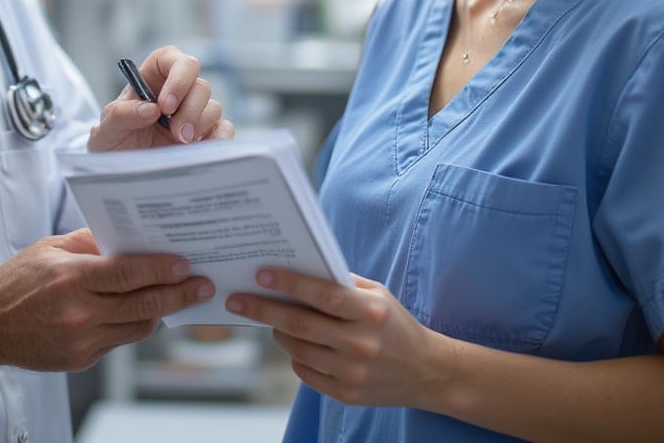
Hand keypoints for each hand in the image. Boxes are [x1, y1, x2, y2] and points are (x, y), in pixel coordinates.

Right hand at [0, 228, 213, 373]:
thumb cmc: (16, 279)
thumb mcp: (52, 247)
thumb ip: (92, 241)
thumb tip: (130, 236)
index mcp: (71, 278)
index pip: (128, 273)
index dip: (162, 270)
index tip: (185, 264)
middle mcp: (79, 313)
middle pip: (142, 305)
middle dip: (179, 295)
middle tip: (202, 286)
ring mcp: (80, 341)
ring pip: (137, 327)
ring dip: (161, 311)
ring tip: (178, 296)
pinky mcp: (80, 360)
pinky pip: (120, 340)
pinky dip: (135, 324)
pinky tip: (143, 310)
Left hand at [88, 45, 233, 149]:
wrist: (121, 172)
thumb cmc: (113, 141)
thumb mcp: (107, 128)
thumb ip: (121, 115)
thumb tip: (149, 110)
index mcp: (153, 77)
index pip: (173, 59)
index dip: (176, 77)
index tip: (165, 105)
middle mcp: (178, 91)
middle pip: (200, 84)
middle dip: (190, 109)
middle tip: (176, 133)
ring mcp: (193, 113)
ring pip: (214, 107)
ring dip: (199, 125)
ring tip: (180, 144)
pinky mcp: (205, 135)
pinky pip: (224, 130)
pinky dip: (219, 139)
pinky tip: (200, 151)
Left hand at [225, 268, 453, 408]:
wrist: (427, 372)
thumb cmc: (394, 323)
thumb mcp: (377, 294)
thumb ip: (341, 283)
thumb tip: (297, 267)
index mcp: (371, 312)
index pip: (323, 294)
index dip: (290, 283)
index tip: (260, 274)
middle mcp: (362, 343)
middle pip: (301, 324)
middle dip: (263, 309)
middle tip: (236, 299)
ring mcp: (354, 373)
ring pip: (298, 349)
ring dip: (277, 331)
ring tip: (269, 319)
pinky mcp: (347, 395)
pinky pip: (306, 372)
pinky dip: (294, 355)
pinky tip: (295, 343)